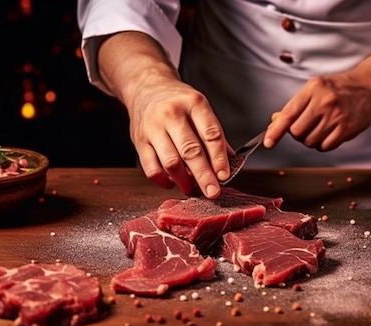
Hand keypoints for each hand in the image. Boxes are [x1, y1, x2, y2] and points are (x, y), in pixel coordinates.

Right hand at [128, 77, 229, 198]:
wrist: (146, 88)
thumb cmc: (178, 102)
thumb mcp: (200, 109)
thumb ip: (214, 135)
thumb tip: (231, 162)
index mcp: (194, 104)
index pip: (211, 134)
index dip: (219, 158)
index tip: (224, 176)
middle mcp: (172, 114)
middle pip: (190, 151)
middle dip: (204, 175)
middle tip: (212, 192)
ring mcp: (153, 128)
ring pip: (170, 162)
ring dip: (184, 181)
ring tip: (192, 190)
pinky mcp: (139, 141)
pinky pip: (151, 168)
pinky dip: (163, 181)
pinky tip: (172, 183)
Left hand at [263, 37, 370, 151]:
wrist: (370, 86)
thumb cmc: (340, 87)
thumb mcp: (315, 89)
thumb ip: (295, 106)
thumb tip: (275, 122)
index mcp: (313, 89)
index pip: (288, 114)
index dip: (275, 131)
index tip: (268, 142)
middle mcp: (324, 101)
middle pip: (297, 132)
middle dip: (297, 133)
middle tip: (307, 125)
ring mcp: (337, 116)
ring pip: (309, 141)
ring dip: (310, 139)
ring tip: (321, 127)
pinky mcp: (348, 129)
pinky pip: (325, 146)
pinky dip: (323, 144)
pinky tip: (329, 133)